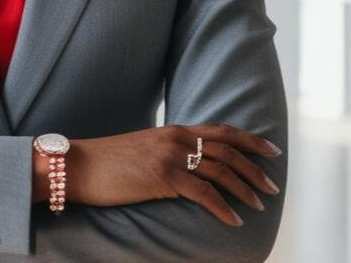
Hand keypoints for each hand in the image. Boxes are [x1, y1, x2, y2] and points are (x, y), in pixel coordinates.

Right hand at [63, 124, 280, 226]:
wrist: (78, 165)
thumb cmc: (107, 163)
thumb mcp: (144, 149)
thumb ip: (169, 152)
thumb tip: (189, 167)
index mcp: (174, 130)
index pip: (221, 130)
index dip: (250, 140)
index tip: (271, 151)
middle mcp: (176, 138)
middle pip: (228, 150)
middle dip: (254, 169)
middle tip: (272, 186)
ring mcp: (170, 156)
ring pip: (220, 171)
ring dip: (244, 190)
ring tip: (258, 205)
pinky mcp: (163, 177)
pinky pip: (203, 193)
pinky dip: (222, 208)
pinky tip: (233, 220)